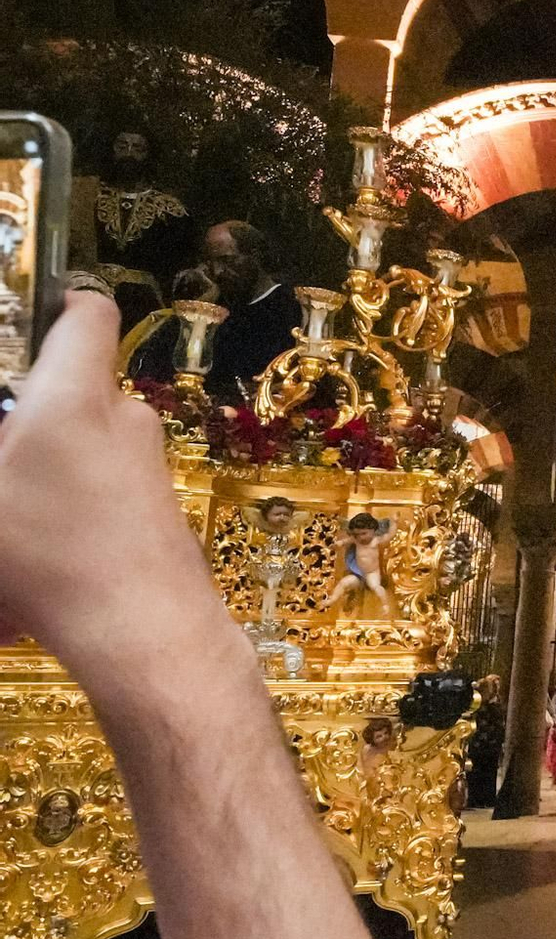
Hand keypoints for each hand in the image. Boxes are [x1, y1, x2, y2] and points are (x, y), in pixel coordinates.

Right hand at [0, 294, 242, 698]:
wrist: (144, 633)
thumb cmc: (52, 554)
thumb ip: (3, 440)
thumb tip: (16, 450)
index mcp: (75, 397)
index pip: (86, 317)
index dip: (61, 305)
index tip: (38, 313)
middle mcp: (123, 423)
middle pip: (66, 403)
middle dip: (19, 439)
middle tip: (1, 484)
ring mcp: (147, 471)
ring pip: (72, 469)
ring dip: (26, 508)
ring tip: (5, 563)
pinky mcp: (157, 516)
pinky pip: (92, 515)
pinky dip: (53, 547)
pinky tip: (18, 609)